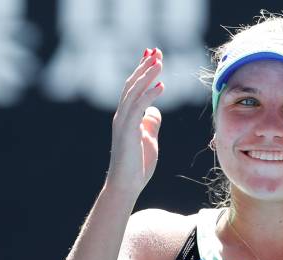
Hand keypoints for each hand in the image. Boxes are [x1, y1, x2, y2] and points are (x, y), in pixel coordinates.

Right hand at [106, 48, 163, 194]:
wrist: (126, 185)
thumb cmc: (137, 165)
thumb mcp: (148, 139)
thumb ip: (150, 123)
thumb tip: (155, 110)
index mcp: (127, 116)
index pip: (134, 88)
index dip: (143, 71)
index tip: (153, 56)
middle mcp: (122, 116)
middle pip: (131, 84)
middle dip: (144, 67)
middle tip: (155, 51)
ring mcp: (122, 122)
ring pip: (133, 92)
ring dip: (146, 75)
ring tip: (158, 61)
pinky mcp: (127, 131)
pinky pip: (137, 108)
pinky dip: (148, 95)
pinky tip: (161, 85)